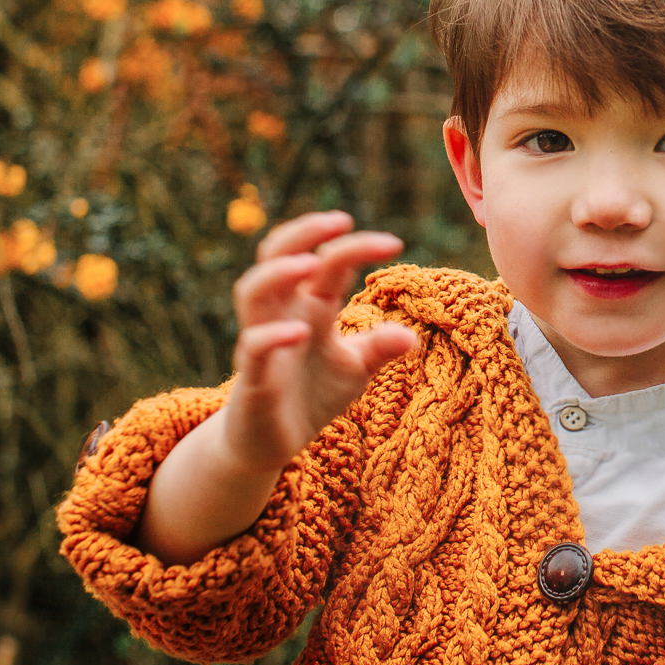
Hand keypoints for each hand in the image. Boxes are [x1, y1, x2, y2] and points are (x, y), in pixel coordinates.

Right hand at [216, 212, 418, 476]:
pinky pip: (253, 347)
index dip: (357, 246)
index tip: (394, 244)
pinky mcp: (253, 377)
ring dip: (278, 272)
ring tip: (309, 264)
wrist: (272, 444)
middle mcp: (283, 312)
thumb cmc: (312, 394)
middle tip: (339, 221)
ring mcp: (263, 340)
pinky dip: (273, 336)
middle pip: (277, 253)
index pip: (329, 261)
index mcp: (311, 305)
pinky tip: (302, 332)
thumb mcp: (355, 369)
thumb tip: (412, 336)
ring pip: (252, 291)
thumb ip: (379, 348)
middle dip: (304, 231)